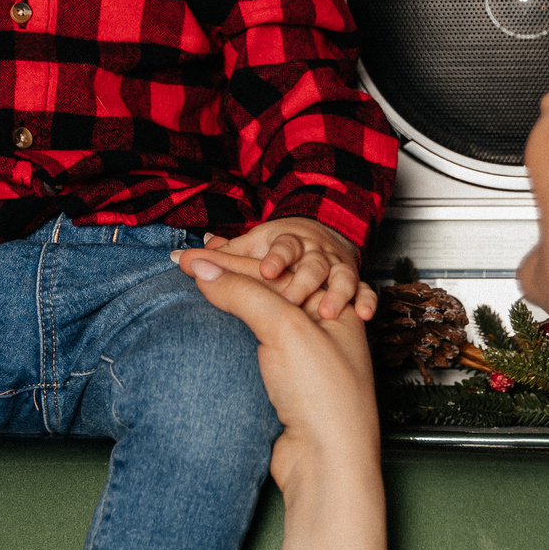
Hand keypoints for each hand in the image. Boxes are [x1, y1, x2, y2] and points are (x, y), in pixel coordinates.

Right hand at [177, 246, 387, 549]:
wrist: (326, 465)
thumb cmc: (325, 398)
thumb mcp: (285, 329)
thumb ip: (243, 293)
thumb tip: (204, 270)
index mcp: (333, 306)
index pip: (272, 272)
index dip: (227, 260)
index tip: (189, 255)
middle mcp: (320, 328)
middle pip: (263, 291)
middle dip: (221, 276)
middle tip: (179, 264)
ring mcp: (302, 357)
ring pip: (255, 318)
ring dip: (221, 302)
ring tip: (188, 287)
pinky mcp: (284, 384)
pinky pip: (251, 346)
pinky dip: (226, 331)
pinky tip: (207, 324)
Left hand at [215, 218, 370, 321]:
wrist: (320, 235)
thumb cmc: (277, 251)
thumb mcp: (252, 251)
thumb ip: (221, 260)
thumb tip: (180, 259)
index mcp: (289, 243)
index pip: (284, 247)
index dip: (275, 258)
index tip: (266, 271)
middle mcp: (315, 254)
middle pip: (313, 264)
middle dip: (303, 281)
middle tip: (289, 299)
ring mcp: (338, 270)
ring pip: (341, 276)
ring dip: (337, 292)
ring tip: (329, 312)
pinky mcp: (355, 287)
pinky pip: (366, 291)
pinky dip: (368, 301)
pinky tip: (364, 315)